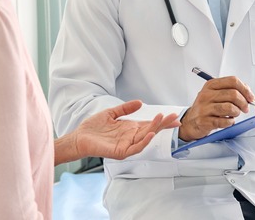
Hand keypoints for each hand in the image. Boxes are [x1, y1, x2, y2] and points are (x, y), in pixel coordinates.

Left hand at [55, 100, 179, 163]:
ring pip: (145, 138)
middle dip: (163, 124)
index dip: (162, 121)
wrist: (79, 137)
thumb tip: (140, 102)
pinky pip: (136, 148)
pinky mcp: (121, 152)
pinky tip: (150, 133)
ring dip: (155, 129)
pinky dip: (144, 141)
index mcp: (130, 129)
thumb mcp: (111, 113)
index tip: (175, 117)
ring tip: (162, 119)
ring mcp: (127, 145)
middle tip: (174, 117)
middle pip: (151, 130)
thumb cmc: (93, 128)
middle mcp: (131, 137)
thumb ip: (125, 108)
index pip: (150, 124)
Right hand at [178, 76, 254, 141]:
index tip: (250, 97)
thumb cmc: (206, 107)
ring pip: (229, 107)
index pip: (232, 81)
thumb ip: (230, 89)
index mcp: (211, 85)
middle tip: (245, 108)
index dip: (245, 89)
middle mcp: (206, 95)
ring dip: (236, 112)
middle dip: (243, 102)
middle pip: (233, 94)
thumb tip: (247, 90)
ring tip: (235, 114)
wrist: (190, 122)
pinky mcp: (204, 121)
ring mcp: (204, 108)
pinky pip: (224, 121)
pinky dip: (230, 122)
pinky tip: (228, 121)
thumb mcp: (215, 93)